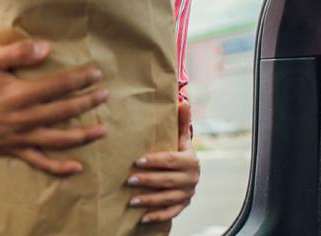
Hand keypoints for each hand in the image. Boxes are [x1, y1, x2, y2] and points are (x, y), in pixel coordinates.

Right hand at [0, 40, 107, 175]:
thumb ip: (18, 53)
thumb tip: (46, 48)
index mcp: (19, 93)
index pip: (59, 86)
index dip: (81, 80)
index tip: (97, 73)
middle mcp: (23, 118)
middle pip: (64, 111)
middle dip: (88, 102)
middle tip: (105, 95)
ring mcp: (20, 137)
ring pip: (58, 139)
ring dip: (83, 135)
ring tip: (102, 130)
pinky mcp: (14, 150)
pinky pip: (40, 162)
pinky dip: (60, 167)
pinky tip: (77, 167)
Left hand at [127, 102, 199, 223]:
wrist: (190, 171)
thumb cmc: (179, 151)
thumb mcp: (181, 138)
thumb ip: (181, 122)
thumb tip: (182, 101)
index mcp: (190, 160)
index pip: (171, 161)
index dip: (155, 161)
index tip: (138, 161)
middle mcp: (191, 179)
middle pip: (167, 181)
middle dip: (148, 181)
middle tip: (129, 180)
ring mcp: (187, 194)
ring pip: (167, 198)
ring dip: (149, 200)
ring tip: (131, 200)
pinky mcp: (183, 206)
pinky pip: (171, 213)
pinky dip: (157, 216)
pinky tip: (142, 218)